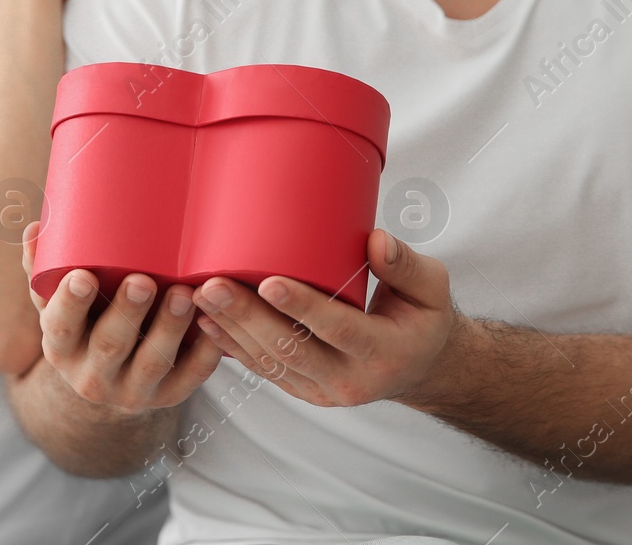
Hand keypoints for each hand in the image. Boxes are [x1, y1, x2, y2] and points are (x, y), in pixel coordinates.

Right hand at [22, 223, 222, 412]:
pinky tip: (216, 324)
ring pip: (153, 362)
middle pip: (110, 345)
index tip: (83, 276)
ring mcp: (133, 390)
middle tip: (143, 280)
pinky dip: (206, 352)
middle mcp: (93, 376)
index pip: (61, 327)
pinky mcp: (169, 396)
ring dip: (169, 327)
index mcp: (61, 348)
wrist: (112, 383)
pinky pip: (191, 376)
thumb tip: (34, 227)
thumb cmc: (85, 325)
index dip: (71, 303)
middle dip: (127, 313)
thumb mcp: (59, 305)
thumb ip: (46, 268)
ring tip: (185, 294)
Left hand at [190, 230, 455, 406]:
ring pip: (270, 362)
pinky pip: (264, 371)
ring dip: (231, 330)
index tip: (269, 283)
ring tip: (200, 297)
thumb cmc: (422, 317)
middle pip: (291, 349)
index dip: (303, 307)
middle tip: (213, 285)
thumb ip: (406, 265)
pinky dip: (232, 348)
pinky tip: (206, 324)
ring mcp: (323, 391)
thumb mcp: (431, 288)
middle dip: (248, 316)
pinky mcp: (303, 390)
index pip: (338, 328)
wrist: (420, 367)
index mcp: (384, 351)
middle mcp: (350, 379)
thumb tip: (376, 240)